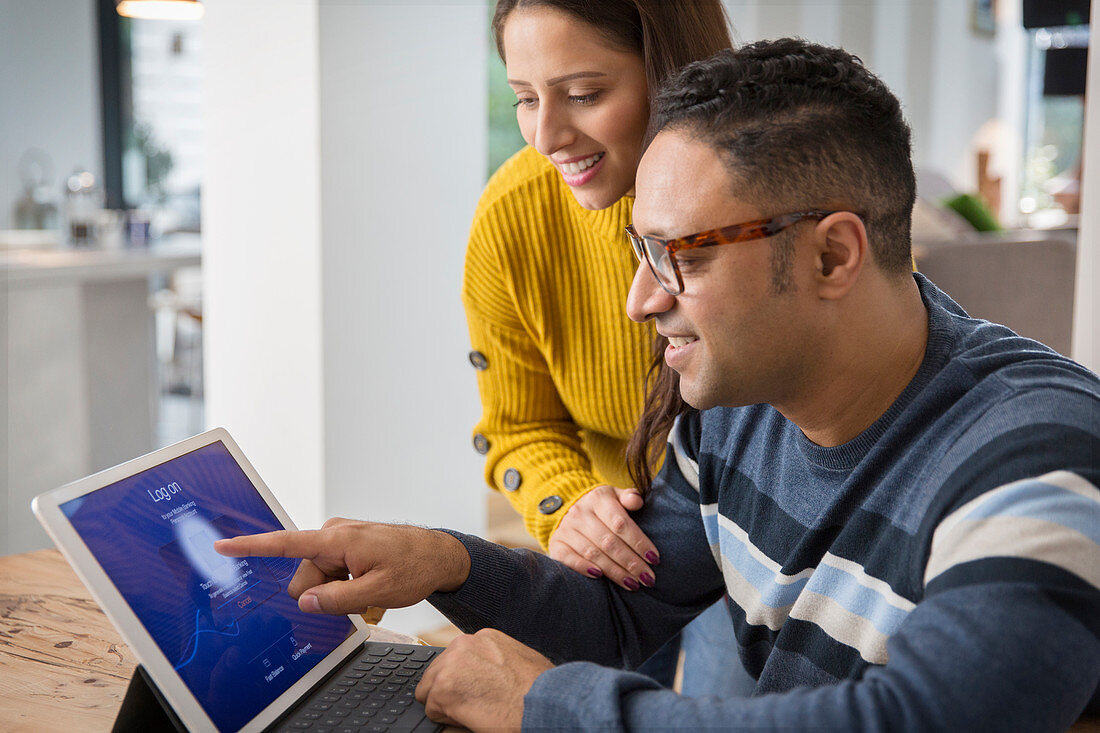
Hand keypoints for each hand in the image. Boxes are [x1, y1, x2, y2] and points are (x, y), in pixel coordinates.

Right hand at [213, 517, 469, 613]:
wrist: (438, 554)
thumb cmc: (414, 567)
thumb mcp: (377, 592)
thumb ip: (337, 599)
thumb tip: (305, 602)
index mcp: (337, 539)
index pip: (286, 543)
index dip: (251, 546)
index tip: (222, 545)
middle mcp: (334, 533)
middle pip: (303, 575)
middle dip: (321, 592)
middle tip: (357, 596)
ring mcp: (340, 539)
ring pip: (317, 577)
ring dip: (335, 589)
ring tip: (368, 588)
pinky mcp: (346, 545)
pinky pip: (330, 572)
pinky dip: (342, 583)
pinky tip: (365, 584)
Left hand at [416, 628, 550, 730]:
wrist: (544, 702)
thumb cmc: (540, 687)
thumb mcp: (518, 659)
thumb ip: (494, 660)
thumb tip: (485, 674)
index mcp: (483, 638)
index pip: (456, 658)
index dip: (462, 678)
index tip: (471, 689)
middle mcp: (463, 645)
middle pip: (437, 672)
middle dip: (450, 690)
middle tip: (474, 704)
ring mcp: (450, 665)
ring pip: (431, 690)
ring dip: (447, 704)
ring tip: (475, 710)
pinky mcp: (442, 689)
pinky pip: (432, 710)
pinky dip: (448, 719)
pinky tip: (472, 717)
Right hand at [547, 485, 658, 590]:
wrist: (567, 506)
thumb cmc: (600, 506)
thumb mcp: (615, 496)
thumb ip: (629, 497)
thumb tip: (637, 502)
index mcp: (598, 499)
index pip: (621, 523)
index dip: (638, 542)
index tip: (654, 558)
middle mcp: (580, 513)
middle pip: (609, 542)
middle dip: (631, 563)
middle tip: (648, 578)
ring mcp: (566, 529)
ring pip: (593, 553)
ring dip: (615, 571)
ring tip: (633, 584)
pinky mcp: (556, 544)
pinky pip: (568, 558)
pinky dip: (583, 568)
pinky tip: (600, 577)